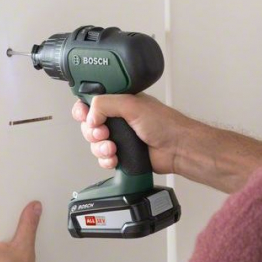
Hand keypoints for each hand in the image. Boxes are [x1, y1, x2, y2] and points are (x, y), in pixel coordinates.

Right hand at [72, 93, 192, 174]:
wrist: (177, 149)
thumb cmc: (165, 124)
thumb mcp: (132, 105)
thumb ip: (106, 103)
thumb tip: (90, 115)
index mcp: (120, 101)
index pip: (92, 102)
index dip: (84, 110)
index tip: (85, 116)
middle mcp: (118, 118)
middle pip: (89, 125)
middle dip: (92, 132)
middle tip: (103, 133)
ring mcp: (120, 137)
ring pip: (95, 144)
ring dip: (100, 148)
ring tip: (112, 148)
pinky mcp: (123, 154)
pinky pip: (104, 158)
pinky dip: (106, 160)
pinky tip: (115, 158)